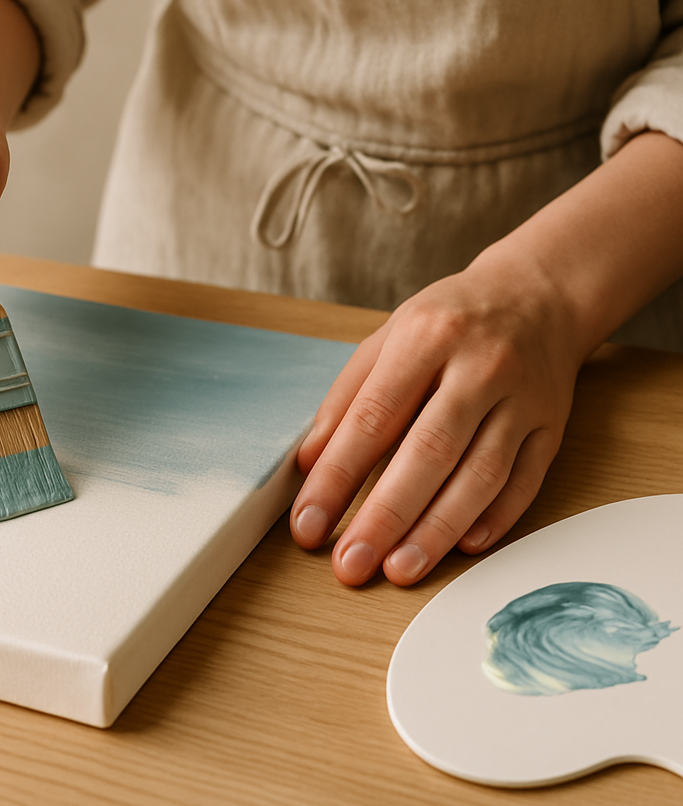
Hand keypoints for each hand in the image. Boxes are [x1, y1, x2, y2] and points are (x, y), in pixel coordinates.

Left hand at [289, 248, 584, 585]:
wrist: (538, 295)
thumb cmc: (449, 321)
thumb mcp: (388, 337)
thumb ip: (347, 397)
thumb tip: (310, 463)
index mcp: (426, 337)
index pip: (373, 417)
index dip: (337, 476)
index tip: (309, 523)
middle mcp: (479, 366)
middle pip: (428, 452)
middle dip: (384, 515)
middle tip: (350, 565)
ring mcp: (523, 398)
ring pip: (480, 475)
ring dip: (437, 530)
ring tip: (399, 569)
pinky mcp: (553, 425)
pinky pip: (525, 481)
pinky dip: (494, 519)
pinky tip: (462, 548)